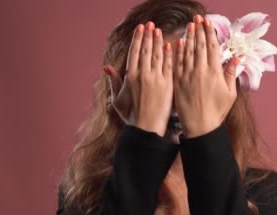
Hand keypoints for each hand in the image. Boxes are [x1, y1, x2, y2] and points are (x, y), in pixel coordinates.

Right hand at [103, 22, 173, 136]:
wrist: (147, 128)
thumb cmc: (132, 116)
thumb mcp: (118, 99)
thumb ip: (113, 82)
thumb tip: (106, 68)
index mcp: (130, 77)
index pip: (134, 52)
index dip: (138, 39)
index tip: (140, 29)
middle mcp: (143, 75)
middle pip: (146, 50)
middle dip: (148, 36)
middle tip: (151, 24)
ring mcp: (156, 79)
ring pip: (157, 55)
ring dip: (158, 41)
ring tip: (159, 31)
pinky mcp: (168, 85)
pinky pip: (168, 66)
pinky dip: (169, 55)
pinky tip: (170, 45)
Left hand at [173, 14, 240, 137]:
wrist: (200, 127)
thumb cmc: (217, 112)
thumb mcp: (230, 94)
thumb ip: (232, 74)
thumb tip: (236, 58)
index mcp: (214, 73)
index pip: (212, 48)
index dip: (210, 33)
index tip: (208, 23)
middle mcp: (200, 71)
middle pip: (199, 46)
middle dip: (199, 30)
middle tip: (197, 18)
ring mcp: (187, 76)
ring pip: (187, 52)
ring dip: (188, 37)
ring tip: (189, 26)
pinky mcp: (178, 82)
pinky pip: (177, 63)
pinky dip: (178, 52)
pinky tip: (178, 42)